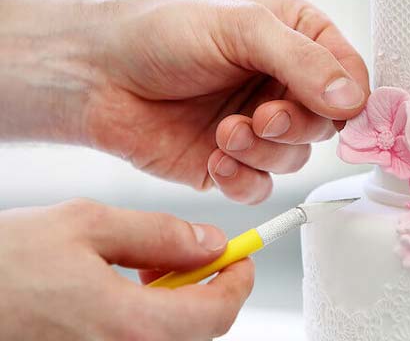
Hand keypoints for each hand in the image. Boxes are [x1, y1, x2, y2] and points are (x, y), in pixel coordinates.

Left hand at [0, 0, 369, 201]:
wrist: (97, 73)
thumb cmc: (165, 31)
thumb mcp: (241, 27)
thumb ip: (303, 62)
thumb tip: (354, 101)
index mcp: (297, 39)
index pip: (350, 75)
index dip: (350, 98)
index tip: (337, 111)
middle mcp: (284, 84)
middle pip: (327, 124)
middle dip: (296, 126)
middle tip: (262, 116)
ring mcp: (259, 126)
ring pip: (295, 159)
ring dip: (264, 151)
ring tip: (226, 132)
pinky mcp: (232, 163)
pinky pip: (260, 187)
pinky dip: (243, 180)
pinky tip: (215, 158)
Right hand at [0, 198, 251, 340]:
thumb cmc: (7, 263)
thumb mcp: (89, 226)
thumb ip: (160, 234)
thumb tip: (210, 242)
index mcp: (131, 325)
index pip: (217, 312)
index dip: (238, 280)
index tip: (242, 256)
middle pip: (198, 329)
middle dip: (207, 286)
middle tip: (191, 253)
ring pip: (170, 335)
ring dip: (177, 300)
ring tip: (145, 265)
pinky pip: (140, 340)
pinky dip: (148, 314)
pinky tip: (122, 288)